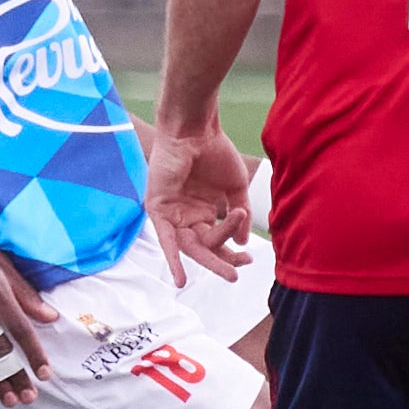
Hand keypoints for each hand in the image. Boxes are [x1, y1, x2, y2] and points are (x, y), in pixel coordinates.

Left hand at [143, 119, 253, 286]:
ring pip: (192, 245)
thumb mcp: (235, 187)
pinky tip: (180, 279)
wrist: (195, 129)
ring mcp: (172, 213)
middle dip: (222, 261)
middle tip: (237, 274)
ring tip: (230, 272)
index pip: (218, 239)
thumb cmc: (214, 150)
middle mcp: (187, 215)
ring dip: (209, 260)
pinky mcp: (158, 209)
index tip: (250, 258)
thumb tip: (244, 242)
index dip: (232, 251)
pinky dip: (172, 258)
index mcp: (203, 210)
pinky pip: (166, 238)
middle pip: (204, 247)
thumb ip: (240, 215)